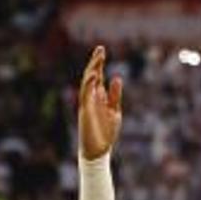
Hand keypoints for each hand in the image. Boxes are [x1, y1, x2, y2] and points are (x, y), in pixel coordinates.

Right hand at [77, 46, 122, 160]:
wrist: (99, 150)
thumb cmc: (106, 132)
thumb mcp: (114, 111)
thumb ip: (114, 95)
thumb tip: (116, 77)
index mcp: (98, 97)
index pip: (97, 76)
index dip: (98, 63)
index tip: (101, 50)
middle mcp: (90, 98)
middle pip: (91, 76)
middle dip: (95, 62)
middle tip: (100, 49)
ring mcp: (87, 103)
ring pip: (87, 83)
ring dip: (92, 70)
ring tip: (98, 58)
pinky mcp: (85, 111)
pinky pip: (85, 95)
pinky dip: (89, 85)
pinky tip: (95, 75)